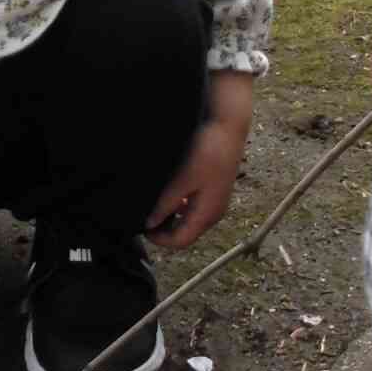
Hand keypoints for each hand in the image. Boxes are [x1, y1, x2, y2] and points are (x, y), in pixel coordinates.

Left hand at [148, 69, 253, 247]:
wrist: (228, 129)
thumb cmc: (208, 152)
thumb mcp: (182, 180)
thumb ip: (166, 204)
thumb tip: (151, 223)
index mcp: (207, 214)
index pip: (181, 241)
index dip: (160, 241)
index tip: (143, 230)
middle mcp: (214, 213)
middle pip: (187, 234)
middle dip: (165, 231)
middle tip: (145, 219)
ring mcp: (216, 202)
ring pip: (191, 222)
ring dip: (172, 220)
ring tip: (154, 207)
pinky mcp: (215, 191)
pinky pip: (196, 209)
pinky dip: (180, 208)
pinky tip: (170, 195)